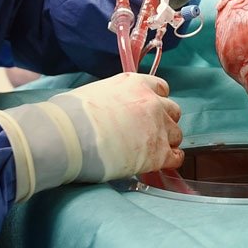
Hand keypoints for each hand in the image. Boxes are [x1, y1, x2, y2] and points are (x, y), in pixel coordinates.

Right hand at [0, 73, 182, 200]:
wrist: (70, 136)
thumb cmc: (70, 115)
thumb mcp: (93, 92)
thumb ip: (111, 98)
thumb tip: (104, 109)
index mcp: (135, 84)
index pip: (161, 88)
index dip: (156, 100)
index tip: (148, 110)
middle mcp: (152, 102)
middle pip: (172, 110)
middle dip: (163, 120)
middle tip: (149, 131)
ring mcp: (158, 127)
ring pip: (176, 134)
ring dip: (167, 141)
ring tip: (152, 150)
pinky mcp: (159, 153)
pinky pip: (176, 157)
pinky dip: (171, 160)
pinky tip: (160, 164)